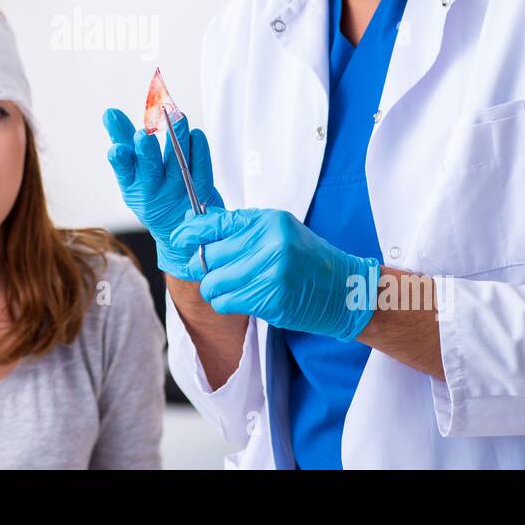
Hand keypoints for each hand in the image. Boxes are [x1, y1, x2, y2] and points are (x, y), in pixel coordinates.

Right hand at [102, 107, 223, 281]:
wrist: (178, 226)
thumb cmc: (153, 189)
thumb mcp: (133, 168)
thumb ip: (123, 138)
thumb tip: (110, 113)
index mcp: (132, 185)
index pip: (123, 169)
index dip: (120, 160)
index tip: (118, 149)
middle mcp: (153, 190)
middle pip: (150, 169)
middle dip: (146, 151)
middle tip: (144, 135)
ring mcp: (177, 193)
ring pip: (178, 165)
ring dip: (177, 140)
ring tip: (178, 118)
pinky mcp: (200, 193)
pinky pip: (201, 171)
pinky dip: (200, 151)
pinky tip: (196, 135)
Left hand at [169, 207, 380, 340]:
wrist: (345, 289)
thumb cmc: (308, 259)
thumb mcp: (279, 231)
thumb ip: (242, 228)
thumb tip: (197, 222)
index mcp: (269, 221)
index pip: (217, 222)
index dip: (191, 231)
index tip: (179, 238)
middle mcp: (270, 243)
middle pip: (210, 255)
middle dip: (203, 266)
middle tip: (210, 270)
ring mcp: (271, 272)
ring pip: (213, 282)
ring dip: (213, 288)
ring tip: (228, 287)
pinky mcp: (271, 299)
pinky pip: (226, 302)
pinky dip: (225, 303)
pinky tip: (239, 298)